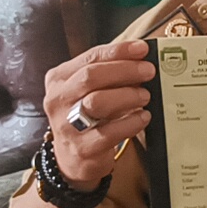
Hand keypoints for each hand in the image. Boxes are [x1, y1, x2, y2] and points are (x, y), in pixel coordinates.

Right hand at [42, 40, 155, 184]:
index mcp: (59, 79)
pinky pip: (109, 132)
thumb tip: (141, 59)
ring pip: (97, 102)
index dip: (118, 51)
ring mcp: (66, 125)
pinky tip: (143, 117)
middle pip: (91, 76)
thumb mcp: (89, 91)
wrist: (72, 158)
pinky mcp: (81, 148)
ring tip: (145, 96)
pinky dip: (131, 122)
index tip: (142, 49)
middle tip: (148, 71)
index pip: (90, 57)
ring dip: (127, 95)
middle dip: (125, 70)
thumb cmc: (85, 116)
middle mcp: (58, 99)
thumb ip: (108, 75)